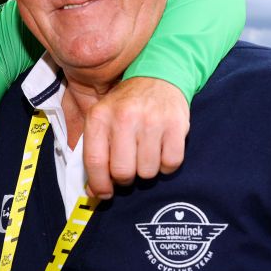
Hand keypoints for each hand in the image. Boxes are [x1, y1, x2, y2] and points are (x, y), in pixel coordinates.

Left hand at [82, 77, 188, 198]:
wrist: (158, 77)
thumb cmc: (126, 105)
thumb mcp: (102, 118)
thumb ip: (95, 153)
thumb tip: (94, 193)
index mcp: (100, 116)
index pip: (95, 161)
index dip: (99, 184)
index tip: (105, 193)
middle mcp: (124, 117)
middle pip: (123, 172)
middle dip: (125, 178)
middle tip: (129, 168)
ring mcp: (152, 121)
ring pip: (147, 172)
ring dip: (146, 170)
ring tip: (145, 153)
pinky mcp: (176, 125)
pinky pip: (170, 164)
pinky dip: (166, 165)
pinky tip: (160, 150)